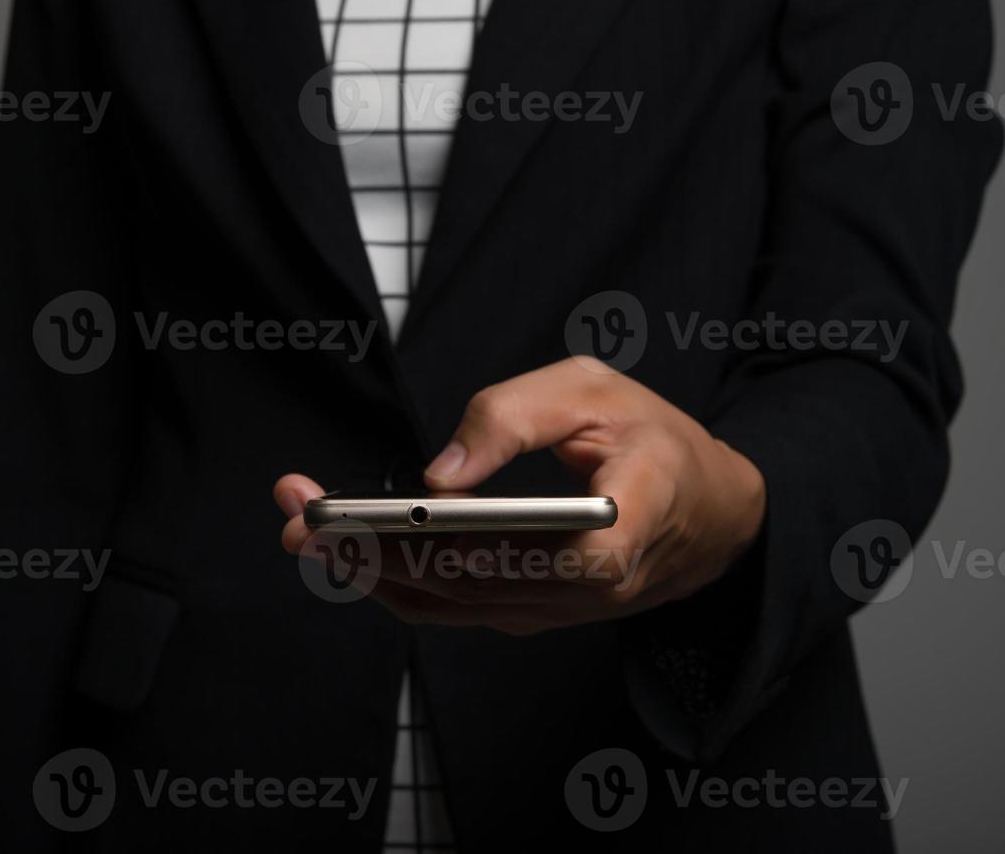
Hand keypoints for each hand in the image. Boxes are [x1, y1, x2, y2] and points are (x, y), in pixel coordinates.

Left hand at [274, 356, 765, 635]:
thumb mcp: (596, 390)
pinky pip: (453, 610)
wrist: (705, 513)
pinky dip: (393, 586)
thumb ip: (517, 415)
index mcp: (628, 525)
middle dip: (376, 550)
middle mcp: (589, 589)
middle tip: (299, 513)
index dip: (485, 548)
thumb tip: (439, 471)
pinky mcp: (528, 614)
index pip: (561, 558)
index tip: (418, 528)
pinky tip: (344, 554)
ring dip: (368, 570)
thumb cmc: (652, 440)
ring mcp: (555, 611)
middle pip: (474, 583)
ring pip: (453, 605)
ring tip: (300, 529)